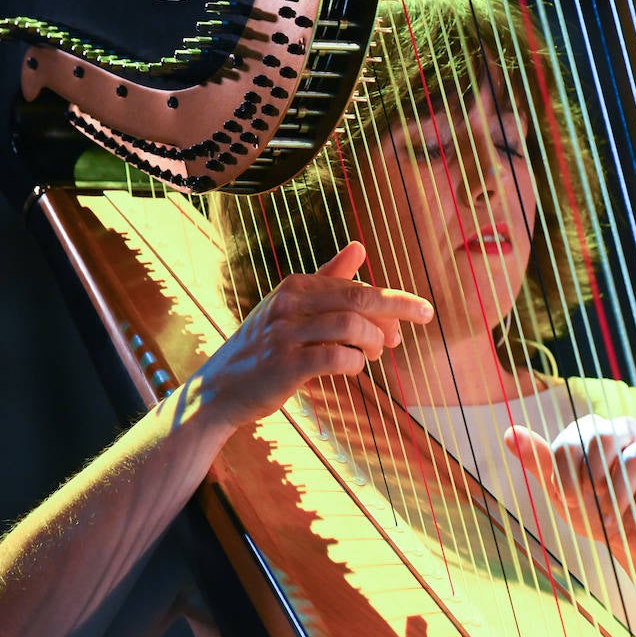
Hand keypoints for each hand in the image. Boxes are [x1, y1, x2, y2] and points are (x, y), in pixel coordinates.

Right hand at [192, 241, 432, 430]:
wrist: (218, 390)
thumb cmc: (263, 348)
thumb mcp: (291, 307)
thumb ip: (328, 279)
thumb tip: (359, 246)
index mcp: (296, 286)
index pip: (357, 285)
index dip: (392, 301)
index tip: (416, 314)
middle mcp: (290, 303)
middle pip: (360, 298)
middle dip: (398, 311)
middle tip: (413, 329)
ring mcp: (286, 334)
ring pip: (352, 326)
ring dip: (373, 342)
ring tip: (373, 355)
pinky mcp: (286, 366)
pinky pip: (336, 358)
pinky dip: (355, 364)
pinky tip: (353, 368)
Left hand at [503, 414, 635, 548]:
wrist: (631, 543)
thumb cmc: (593, 512)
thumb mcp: (561, 491)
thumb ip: (538, 461)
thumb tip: (509, 431)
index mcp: (593, 431)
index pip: (572, 438)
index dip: (566, 474)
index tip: (569, 500)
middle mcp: (624, 432)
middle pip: (604, 436)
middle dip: (592, 477)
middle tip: (592, 501)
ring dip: (619, 495)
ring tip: (613, 516)